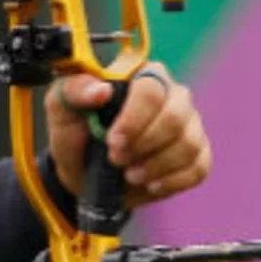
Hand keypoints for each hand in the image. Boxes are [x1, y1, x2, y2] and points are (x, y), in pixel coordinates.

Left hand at [46, 66, 211, 207]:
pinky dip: (171, 182)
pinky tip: (150, 183)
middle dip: (143, 145)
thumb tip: (99, 90)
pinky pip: (198, 168)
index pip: (151, 90)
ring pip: (188, 145)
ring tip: (129, 174)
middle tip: (116, 159)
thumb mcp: (62, 111)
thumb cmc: (76, 136)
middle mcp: (172, 96)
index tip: (113, 140)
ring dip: (154, 166)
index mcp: (141, 78)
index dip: (134, 119)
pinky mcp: (198, 153)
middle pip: (176, 117)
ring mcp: (190, 125)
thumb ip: (72, 92)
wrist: (84, 173)